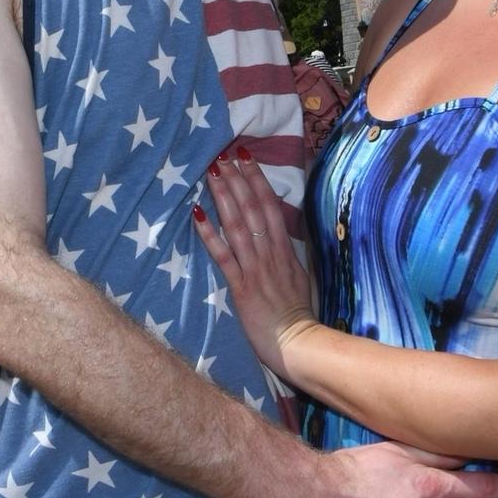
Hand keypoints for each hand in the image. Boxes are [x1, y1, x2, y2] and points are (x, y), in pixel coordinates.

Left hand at [195, 150, 314, 377]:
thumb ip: (288, 252)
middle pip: (252, 209)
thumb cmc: (298, 314)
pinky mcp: (241, 287)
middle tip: (223, 154)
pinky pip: (224, 256)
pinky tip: (197, 215)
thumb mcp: (300, 275)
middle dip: (238, 179)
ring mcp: (255, 268)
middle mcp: (270, 253)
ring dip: (223, 197)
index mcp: (285, 249)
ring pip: (238, 225)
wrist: (301, 343)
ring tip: (212, 173)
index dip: (257, 179)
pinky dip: (210, 235)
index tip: (245, 157)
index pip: (270, 206)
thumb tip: (280, 230)